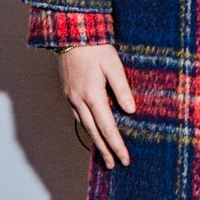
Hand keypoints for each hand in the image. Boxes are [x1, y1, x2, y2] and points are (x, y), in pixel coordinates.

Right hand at [58, 43, 134, 169]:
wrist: (71, 34)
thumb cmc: (96, 48)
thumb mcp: (114, 66)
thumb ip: (122, 89)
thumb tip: (130, 111)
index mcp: (92, 96)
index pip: (108, 128)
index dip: (117, 145)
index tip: (125, 159)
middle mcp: (79, 100)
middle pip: (94, 132)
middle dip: (104, 150)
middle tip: (112, 165)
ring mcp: (71, 97)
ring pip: (84, 125)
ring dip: (95, 141)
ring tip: (103, 153)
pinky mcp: (69, 93)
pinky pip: (78, 116)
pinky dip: (87, 127)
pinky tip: (93, 130)